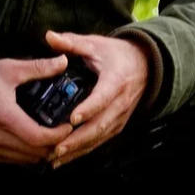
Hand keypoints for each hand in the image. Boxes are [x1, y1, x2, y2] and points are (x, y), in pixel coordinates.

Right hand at [0, 55, 73, 164]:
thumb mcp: (8, 69)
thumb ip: (38, 67)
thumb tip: (62, 61)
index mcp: (4, 116)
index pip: (38, 137)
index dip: (58, 135)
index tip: (68, 126)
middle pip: (36, 153)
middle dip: (55, 144)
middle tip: (65, 132)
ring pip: (26, 160)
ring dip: (42, 152)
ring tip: (53, 137)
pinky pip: (14, 160)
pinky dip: (28, 155)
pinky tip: (35, 143)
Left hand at [45, 31, 148, 167]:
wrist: (145, 66)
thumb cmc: (117, 55)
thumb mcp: (96, 44)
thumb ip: (72, 42)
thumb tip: (49, 36)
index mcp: (116, 81)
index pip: (102, 98)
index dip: (88, 109)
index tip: (73, 118)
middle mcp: (120, 103)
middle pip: (99, 125)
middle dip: (77, 139)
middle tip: (56, 147)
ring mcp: (119, 117)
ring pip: (99, 137)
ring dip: (78, 149)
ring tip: (55, 157)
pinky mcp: (117, 125)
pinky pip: (100, 141)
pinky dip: (83, 150)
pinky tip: (65, 157)